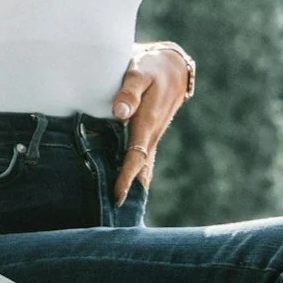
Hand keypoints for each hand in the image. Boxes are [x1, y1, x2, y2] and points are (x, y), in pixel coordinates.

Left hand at [112, 42, 194, 205]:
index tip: (117, 197)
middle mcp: (151, 134)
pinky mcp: (148, 135)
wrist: (170, 66)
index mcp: (147, 123)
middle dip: (128, 191)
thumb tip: (119, 112)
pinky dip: (133, 174)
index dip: (126, 177)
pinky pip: (140, 158)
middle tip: (112, 217)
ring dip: (131, 186)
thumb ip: (129, 90)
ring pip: (141, 166)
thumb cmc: (150, 66)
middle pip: (139, 169)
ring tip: (115, 211)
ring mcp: (151, 137)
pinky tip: (122, 188)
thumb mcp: (140, 70)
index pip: (136, 156)